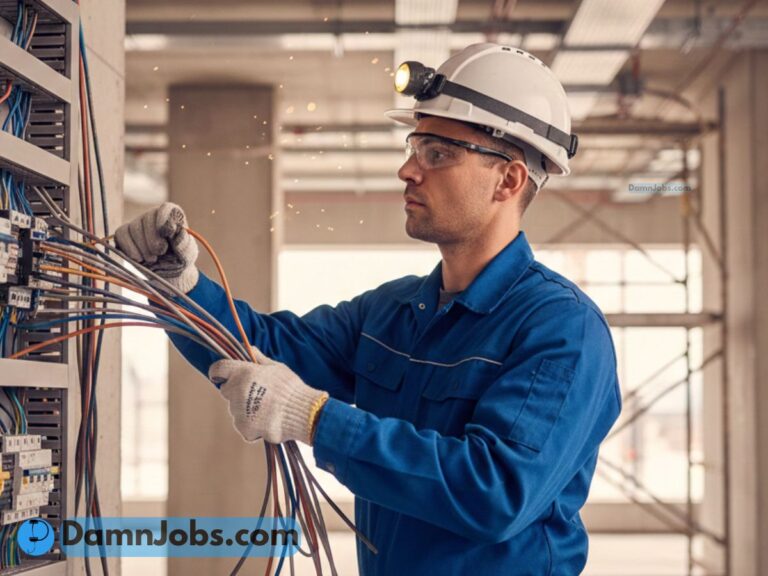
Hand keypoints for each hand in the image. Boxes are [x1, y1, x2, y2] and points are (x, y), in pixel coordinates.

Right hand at [114, 202, 198, 292]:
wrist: (166, 272)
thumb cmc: (179, 260)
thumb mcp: (187, 255)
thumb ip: (185, 244)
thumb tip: (179, 233)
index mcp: (173, 216)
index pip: (166, 209)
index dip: (164, 220)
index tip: (167, 234)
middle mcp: (154, 215)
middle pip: (147, 218)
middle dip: (152, 239)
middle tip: (159, 254)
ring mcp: (138, 223)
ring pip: (133, 228)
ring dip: (142, 247)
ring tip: (152, 259)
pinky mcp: (125, 233)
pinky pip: (121, 234)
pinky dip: (129, 248)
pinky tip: (138, 258)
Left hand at [210, 347, 328, 444]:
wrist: (302, 413)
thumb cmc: (290, 388)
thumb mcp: (276, 367)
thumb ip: (258, 358)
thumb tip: (246, 347)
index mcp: (243, 373)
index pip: (218, 368)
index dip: (218, 371)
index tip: (221, 375)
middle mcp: (237, 391)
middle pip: (226, 390)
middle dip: (236, 390)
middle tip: (256, 393)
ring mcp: (238, 411)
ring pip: (234, 409)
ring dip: (245, 409)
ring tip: (267, 408)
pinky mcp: (243, 427)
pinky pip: (242, 424)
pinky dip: (251, 424)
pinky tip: (266, 420)